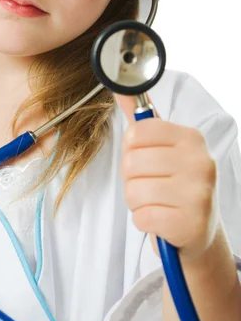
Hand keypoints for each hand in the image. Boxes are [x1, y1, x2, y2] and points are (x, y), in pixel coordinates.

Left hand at [115, 92, 219, 261]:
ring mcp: (198, 195)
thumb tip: (121, 90)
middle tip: (151, 185)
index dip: (131, 149)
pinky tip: (161, 219)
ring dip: (136, 202)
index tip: (145, 158)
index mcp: (191, 138)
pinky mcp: (191, 224)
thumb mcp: (163, 148)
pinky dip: (144, 221)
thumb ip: (141, 120)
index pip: (136, 133)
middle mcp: (199, 162)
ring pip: (134, 191)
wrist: (199, 231)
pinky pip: (142, 217)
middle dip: (131, 178)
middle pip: (131, 163)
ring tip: (156, 202)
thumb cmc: (175, 184)